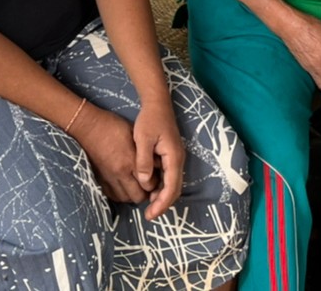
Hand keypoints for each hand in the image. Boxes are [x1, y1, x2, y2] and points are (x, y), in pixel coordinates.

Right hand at [72, 106, 146, 205]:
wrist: (88, 127)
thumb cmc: (113, 126)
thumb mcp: (134, 133)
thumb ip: (146, 151)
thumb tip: (157, 163)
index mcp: (131, 160)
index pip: (149, 184)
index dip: (155, 184)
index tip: (156, 178)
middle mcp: (120, 173)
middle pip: (138, 197)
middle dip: (145, 193)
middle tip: (147, 184)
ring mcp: (109, 178)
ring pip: (125, 199)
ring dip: (132, 194)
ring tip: (135, 185)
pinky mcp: (100, 179)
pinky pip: (113, 196)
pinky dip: (120, 194)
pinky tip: (123, 186)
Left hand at [131, 102, 185, 219]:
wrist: (157, 104)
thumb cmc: (149, 119)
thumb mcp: (142, 139)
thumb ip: (143, 161)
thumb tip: (146, 182)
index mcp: (173, 157)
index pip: (171, 187)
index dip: (162, 203)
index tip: (150, 214)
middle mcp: (178, 160)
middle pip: (174, 189)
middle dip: (163, 204)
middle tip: (148, 215)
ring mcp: (175, 158)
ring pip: (172, 184)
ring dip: (162, 196)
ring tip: (147, 206)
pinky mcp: (170, 156)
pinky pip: (168, 176)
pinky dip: (161, 187)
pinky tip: (149, 190)